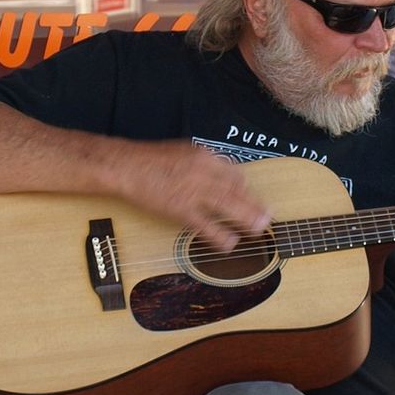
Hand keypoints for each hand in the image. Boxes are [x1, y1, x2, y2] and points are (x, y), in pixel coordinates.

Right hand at [109, 140, 270, 252]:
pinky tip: (230, 243)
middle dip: (254, 205)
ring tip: (260, 230)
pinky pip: (206, 226)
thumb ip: (200, 162)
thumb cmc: (149, 159)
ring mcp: (194, 191)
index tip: (250, 198)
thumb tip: (215, 172)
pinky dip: (220, 236)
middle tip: (269, 217)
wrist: (126, 166)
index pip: (234, 173)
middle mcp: (204, 172)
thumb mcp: (181, 151)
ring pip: (228, 207)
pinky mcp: (181, 209)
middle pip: (238, 191)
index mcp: (204, 156)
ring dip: (247, 219)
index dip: (244, 189)